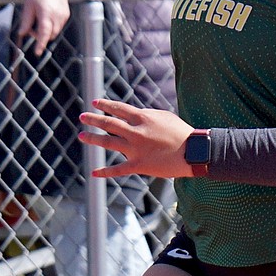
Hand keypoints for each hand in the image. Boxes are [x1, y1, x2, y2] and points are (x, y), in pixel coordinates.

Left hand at [18, 0, 69, 54]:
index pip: (44, 32)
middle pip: (50, 34)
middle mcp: (57, 15)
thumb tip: (22, 34)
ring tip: (40, 22)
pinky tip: (48, 18)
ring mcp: (63, 16)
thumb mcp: (28, 6)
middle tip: (31, 29)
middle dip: (41, 36)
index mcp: (46, 12)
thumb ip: (26, 21)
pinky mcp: (67, 15)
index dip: (41, 43)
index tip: (37, 52)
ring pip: (55, 32)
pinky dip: (53, 27)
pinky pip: (59, 26)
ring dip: (47, 32)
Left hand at [78, 98, 194, 177]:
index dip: (105, 105)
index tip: (94, 103)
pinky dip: (105, 172)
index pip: (119, 108)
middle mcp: (136, 132)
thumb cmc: (182, 132)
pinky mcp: (138, 165)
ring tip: (82, 135)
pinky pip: (117, 169)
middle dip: (94, 119)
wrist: (194, 152)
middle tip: (83, 116)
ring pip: (108, 143)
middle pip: (109, 123)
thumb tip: (134, 115)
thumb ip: (147, 115)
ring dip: (93, 138)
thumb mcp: (165, 117)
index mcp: (143, 118)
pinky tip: (94, 172)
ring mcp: (135, 149)